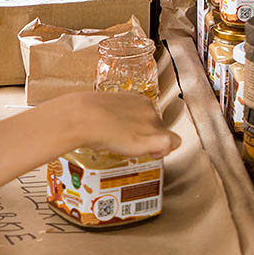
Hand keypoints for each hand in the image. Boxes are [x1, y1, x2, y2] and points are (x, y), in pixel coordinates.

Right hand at [64, 91, 180, 158]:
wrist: (84, 117)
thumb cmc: (86, 115)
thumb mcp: (105, 111)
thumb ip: (117, 117)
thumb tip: (114, 126)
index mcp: (139, 101)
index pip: (152, 118)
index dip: (146, 130)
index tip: (134, 136)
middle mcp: (150, 110)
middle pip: (160, 128)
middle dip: (150, 138)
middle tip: (132, 144)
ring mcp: (152, 123)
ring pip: (167, 137)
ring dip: (155, 145)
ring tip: (135, 149)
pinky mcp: (154, 136)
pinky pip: (169, 143)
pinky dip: (164, 150)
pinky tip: (152, 153)